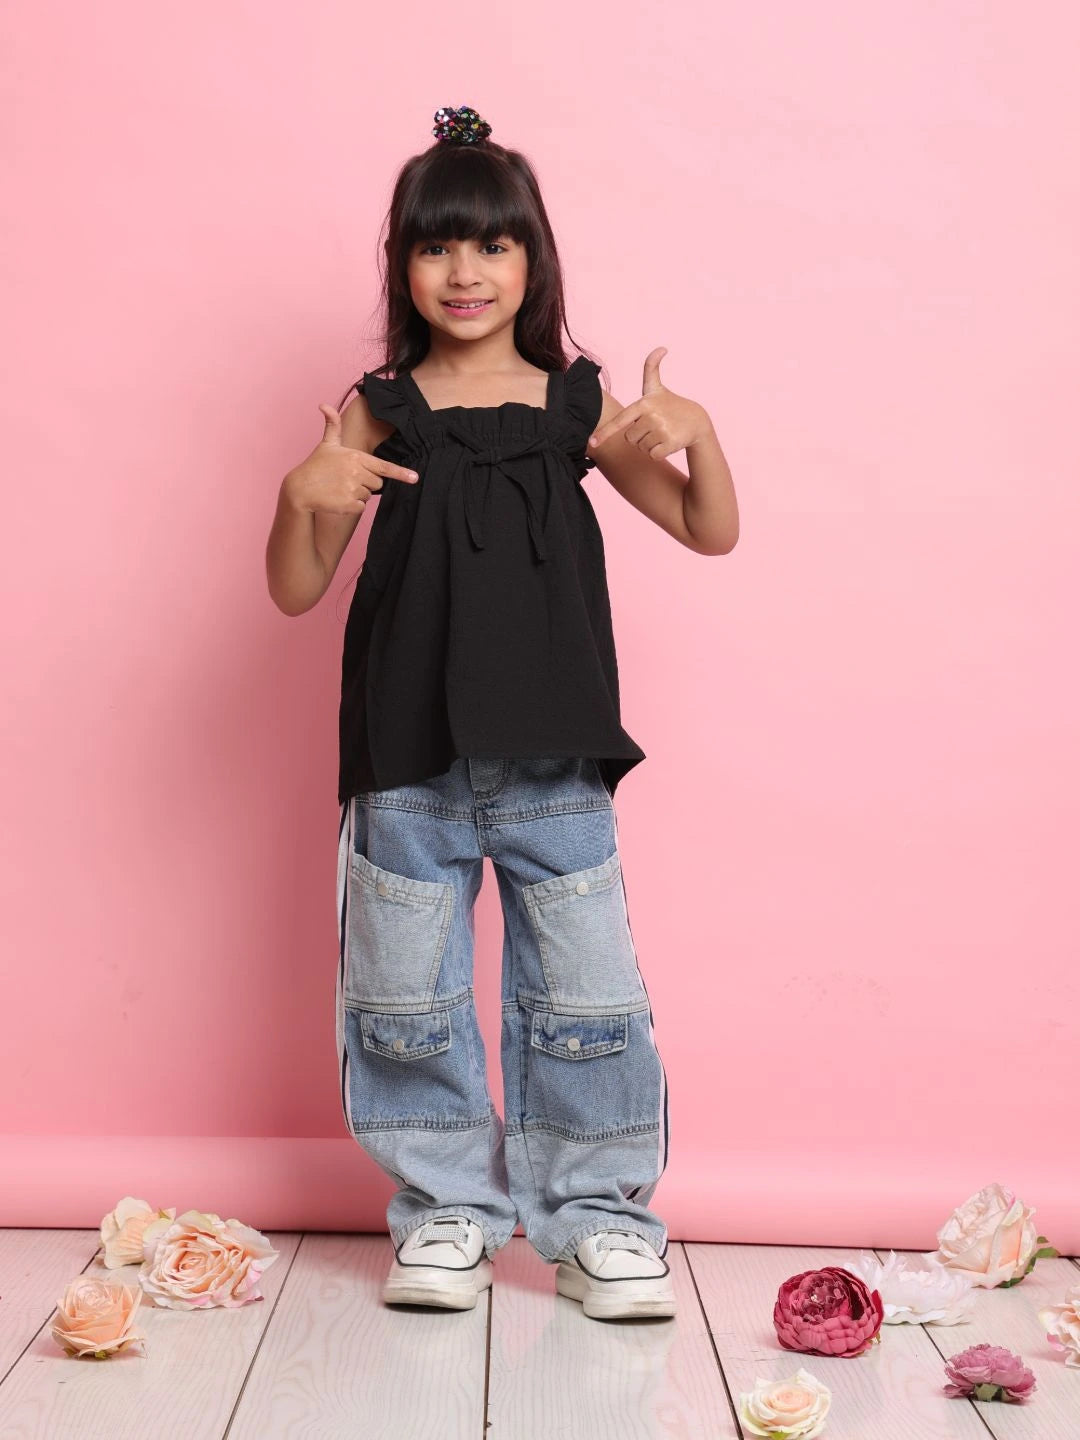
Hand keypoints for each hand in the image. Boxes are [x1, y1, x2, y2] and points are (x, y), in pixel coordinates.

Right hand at [283, 404, 418, 515]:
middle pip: (377, 483)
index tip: (415, 478)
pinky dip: (353, 506)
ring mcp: (353, 489)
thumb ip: (332, 425)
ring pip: (368, 496)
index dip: (401, 473)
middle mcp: (357, 473)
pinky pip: (361, 508)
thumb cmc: (315, 466)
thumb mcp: (326, 444)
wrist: (299, 488)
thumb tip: (324, 405)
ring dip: (358, 494)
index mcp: (356, 457)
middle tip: (348, 479)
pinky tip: (339, 499)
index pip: (384, 467)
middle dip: (367, 482)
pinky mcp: (349, 505)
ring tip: (340, 488)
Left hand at [588, 348, 713, 459]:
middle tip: (653, 426)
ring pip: (641, 448)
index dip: (605, 432)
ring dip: (649, 444)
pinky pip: (652, 455)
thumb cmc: (670, 404)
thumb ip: (651, 368)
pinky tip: (667, 442)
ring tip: (661, 433)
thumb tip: (661, 347)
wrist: (696, 420)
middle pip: (630, 438)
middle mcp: (651, 416)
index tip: (592, 442)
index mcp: (644, 403)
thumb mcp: (657, 387)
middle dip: (639, 436)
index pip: (620, 420)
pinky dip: (658, 452)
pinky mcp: (670, 443)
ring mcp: (661, 430)